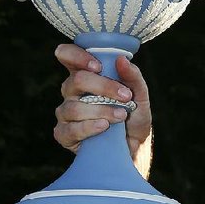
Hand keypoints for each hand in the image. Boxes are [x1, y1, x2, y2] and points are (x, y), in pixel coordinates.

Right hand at [53, 43, 151, 160]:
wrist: (135, 148)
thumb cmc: (134, 118)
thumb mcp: (140, 96)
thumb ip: (133, 77)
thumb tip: (122, 59)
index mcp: (86, 76)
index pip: (67, 56)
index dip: (77, 56)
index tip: (98, 66)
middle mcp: (72, 92)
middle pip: (76, 80)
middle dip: (103, 86)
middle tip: (125, 96)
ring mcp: (66, 113)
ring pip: (73, 106)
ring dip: (102, 110)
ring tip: (121, 116)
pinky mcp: (64, 134)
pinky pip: (70, 129)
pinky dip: (89, 127)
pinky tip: (104, 127)